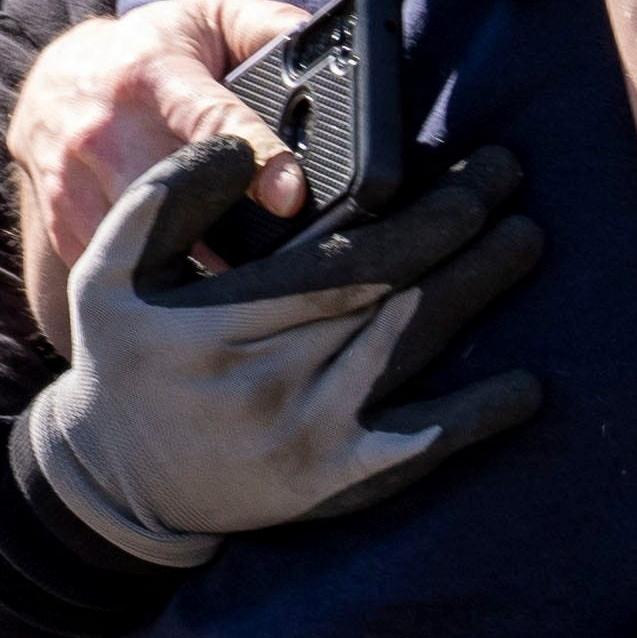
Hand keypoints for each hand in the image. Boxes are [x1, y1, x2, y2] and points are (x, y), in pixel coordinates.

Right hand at [13, 0, 310, 306]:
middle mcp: (106, 128)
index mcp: (153, 76)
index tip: (289, 198)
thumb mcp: (208, 18)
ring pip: (137, 242)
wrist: (56, 78)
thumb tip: (319, 42)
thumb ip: (267, 26)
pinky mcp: (61, 218)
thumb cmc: (148, 52)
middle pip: (171, 197)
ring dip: (185, 267)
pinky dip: (145, 281)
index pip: (208, 121)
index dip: (253, 159)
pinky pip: (109, 264)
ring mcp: (74, 179)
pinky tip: (175, 283)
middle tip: (269, 269)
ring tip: (229, 288)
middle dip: (222, 232)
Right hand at [15, 131, 550, 564]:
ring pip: (409, 353)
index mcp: (224, 319)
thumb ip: (166, 198)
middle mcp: (271, 378)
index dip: (413, 210)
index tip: (458, 167)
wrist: (111, 482)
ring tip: (525, 241)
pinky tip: (526, 388)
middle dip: (462, 230)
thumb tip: (246, 153)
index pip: (341, 257)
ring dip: (477, 294)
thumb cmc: (124, 359)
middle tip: (509, 179)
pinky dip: (473, 419)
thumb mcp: (109, 268)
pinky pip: (414, 450)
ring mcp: (307, 436)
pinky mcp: (330, 484)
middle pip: (390, 294)